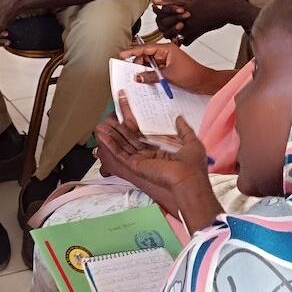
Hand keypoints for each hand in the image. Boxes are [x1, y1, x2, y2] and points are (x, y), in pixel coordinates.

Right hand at [94, 92, 214, 220]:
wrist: (188, 178)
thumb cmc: (191, 164)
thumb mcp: (190, 141)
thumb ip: (183, 129)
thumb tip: (179, 117)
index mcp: (161, 150)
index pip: (144, 135)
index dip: (134, 124)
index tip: (125, 113)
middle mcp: (149, 155)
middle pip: (130, 139)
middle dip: (118, 129)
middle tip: (108, 118)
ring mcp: (140, 160)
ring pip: (122, 146)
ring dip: (111, 136)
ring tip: (100, 125)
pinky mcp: (135, 165)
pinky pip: (120, 154)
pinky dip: (110, 145)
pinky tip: (101, 136)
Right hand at [118, 42, 217, 94]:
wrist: (204, 82)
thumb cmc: (192, 75)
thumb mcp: (169, 76)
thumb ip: (152, 76)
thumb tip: (138, 76)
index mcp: (166, 49)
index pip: (145, 48)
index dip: (132, 51)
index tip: (122, 54)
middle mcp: (165, 52)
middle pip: (146, 56)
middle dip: (139, 64)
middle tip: (134, 73)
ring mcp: (167, 60)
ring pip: (150, 63)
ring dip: (145, 70)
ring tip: (141, 78)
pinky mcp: (168, 68)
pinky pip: (155, 69)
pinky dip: (150, 74)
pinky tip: (147, 80)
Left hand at [153, 0, 255, 43]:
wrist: (229, 10)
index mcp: (187, 2)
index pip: (169, 2)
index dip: (160, 1)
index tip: (154, 1)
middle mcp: (187, 14)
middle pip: (168, 18)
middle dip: (161, 16)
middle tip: (157, 14)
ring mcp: (191, 25)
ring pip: (174, 30)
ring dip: (168, 29)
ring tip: (164, 27)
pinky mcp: (197, 32)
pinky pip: (185, 40)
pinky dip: (180, 40)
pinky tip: (177, 38)